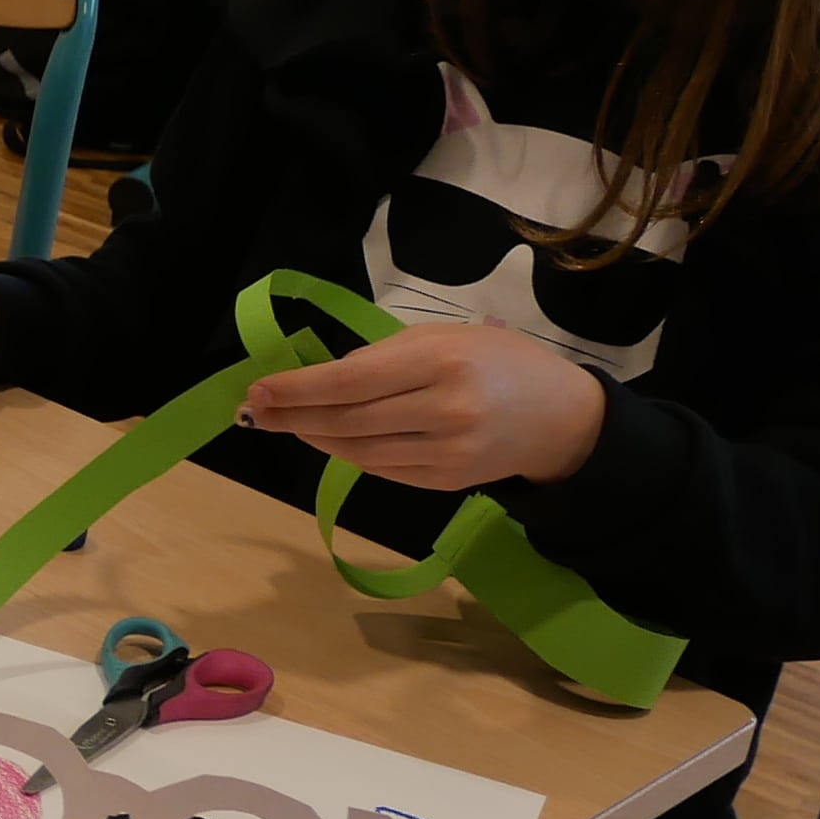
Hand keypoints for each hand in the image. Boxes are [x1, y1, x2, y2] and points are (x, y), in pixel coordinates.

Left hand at [240, 321, 606, 491]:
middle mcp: (444, 410)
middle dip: (294, 417)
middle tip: (257, 411)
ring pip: (358, 451)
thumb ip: (385, 355)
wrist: (562, 416)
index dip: (298, 389)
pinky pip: (382, 469)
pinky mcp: (447, 482)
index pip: (350, 380)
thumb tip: (321, 377)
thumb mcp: (445, 337)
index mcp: (441, 361)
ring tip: (288, 424)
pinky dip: (351, 454)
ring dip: (315, 438)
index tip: (259, 390)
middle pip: (347, 421)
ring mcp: (446, 452)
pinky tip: (332, 440)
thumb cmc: (498, 362)